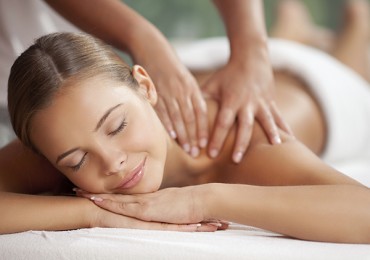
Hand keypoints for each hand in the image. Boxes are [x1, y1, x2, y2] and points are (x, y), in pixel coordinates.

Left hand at [77, 185, 227, 229]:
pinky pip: (124, 206)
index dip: (108, 193)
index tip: (93, 189)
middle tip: (76, 186)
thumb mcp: (173, 209)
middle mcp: (143, 198)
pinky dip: (109, 202)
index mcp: (148, 199)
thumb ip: (162, 212)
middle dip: (95, 190)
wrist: (202, 201)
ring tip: (78, 191)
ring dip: (96, 195)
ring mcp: (144, 202)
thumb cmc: (191, 206)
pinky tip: (96, 199)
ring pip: (115, 198)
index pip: (124, 196)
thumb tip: (156, 215)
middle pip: (115, 194)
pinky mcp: (148, 209)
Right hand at [144, 59, 207, 156]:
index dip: (203, 129)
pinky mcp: (154, 92)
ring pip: (178, 117)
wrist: (152, 48)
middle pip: (190, 118)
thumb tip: (196, 116)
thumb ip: (191, 96)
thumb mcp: (185, 79)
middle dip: (194, 137)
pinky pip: (162, 111)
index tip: (205, 144)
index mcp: (192, 87)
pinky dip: (167, 125)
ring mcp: (168, 91)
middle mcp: (182, 91)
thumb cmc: (170, 66)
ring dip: (183, 135)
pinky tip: (171, 137)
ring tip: (187, 149)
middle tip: (196, 153)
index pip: (201, 112)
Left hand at [202, 52, 292, 162]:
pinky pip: (279, 117)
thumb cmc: (228, 73)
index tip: (210, 154)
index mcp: (231, 100)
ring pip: (267, 121)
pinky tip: (291, 140)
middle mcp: (247, 103)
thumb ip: (202, 99)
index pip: (222, 122)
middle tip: (236, 161)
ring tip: (275, 148)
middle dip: (241, 144)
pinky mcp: (271, 102)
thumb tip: (186, 115)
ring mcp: (262, 102)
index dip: (216, 138)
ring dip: (271, 134)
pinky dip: (285, 128)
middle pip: (244, 126)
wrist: (251, 57)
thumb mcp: (212, 84)